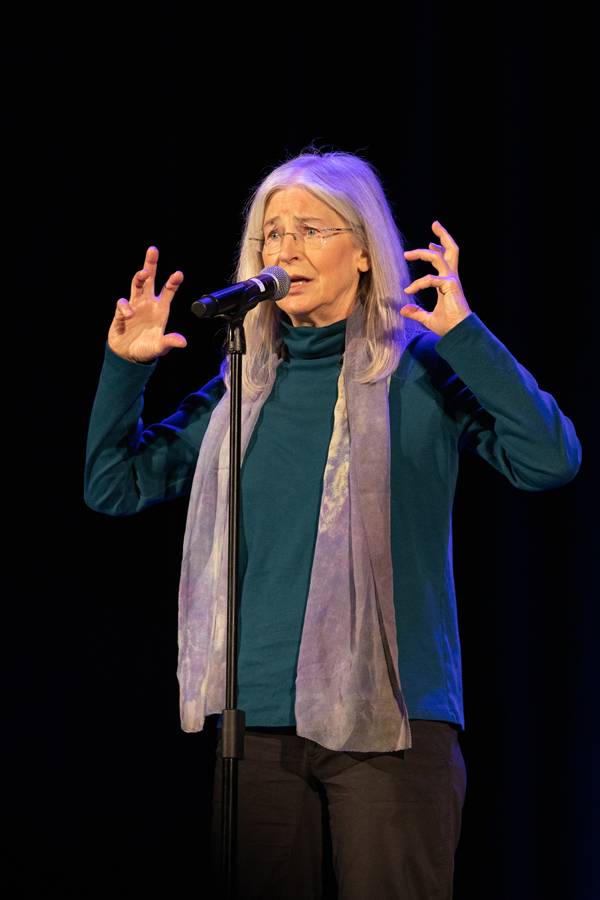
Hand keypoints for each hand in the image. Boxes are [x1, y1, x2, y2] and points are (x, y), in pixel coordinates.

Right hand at [108, 247, 185, 362]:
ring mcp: (134, 306)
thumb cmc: (147, 348)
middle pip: (149, 279)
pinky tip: (129, 314)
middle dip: (151, 264)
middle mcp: (147, 303)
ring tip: (144, 272)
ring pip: (135, 285)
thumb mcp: (160, 347)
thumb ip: (170, 342)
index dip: (173, 282)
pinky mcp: (120, 314)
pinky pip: (122, 305)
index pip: (168, 291)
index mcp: (160, 308)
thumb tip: (183, 342)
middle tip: (153, 250)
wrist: (128, 356)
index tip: (179, 274)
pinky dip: (125, 307)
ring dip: (139, 277)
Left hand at [401, 222, 470, 336]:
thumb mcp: (428, 318)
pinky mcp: (451, 286)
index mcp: (448, 282)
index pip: (446, 259)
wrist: (458, 333)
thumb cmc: (448, 326)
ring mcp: (452, 280)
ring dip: (423, 252)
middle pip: (451, 249)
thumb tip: (403, 310)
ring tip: (407, 254)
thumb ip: (417, 313)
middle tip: (434, 223)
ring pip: (440, 257)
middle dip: (443, 235)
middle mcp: (451, 278)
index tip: (430, 242)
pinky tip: (409, 290)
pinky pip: (431, 279)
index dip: (439, 248)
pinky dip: (419, 282)